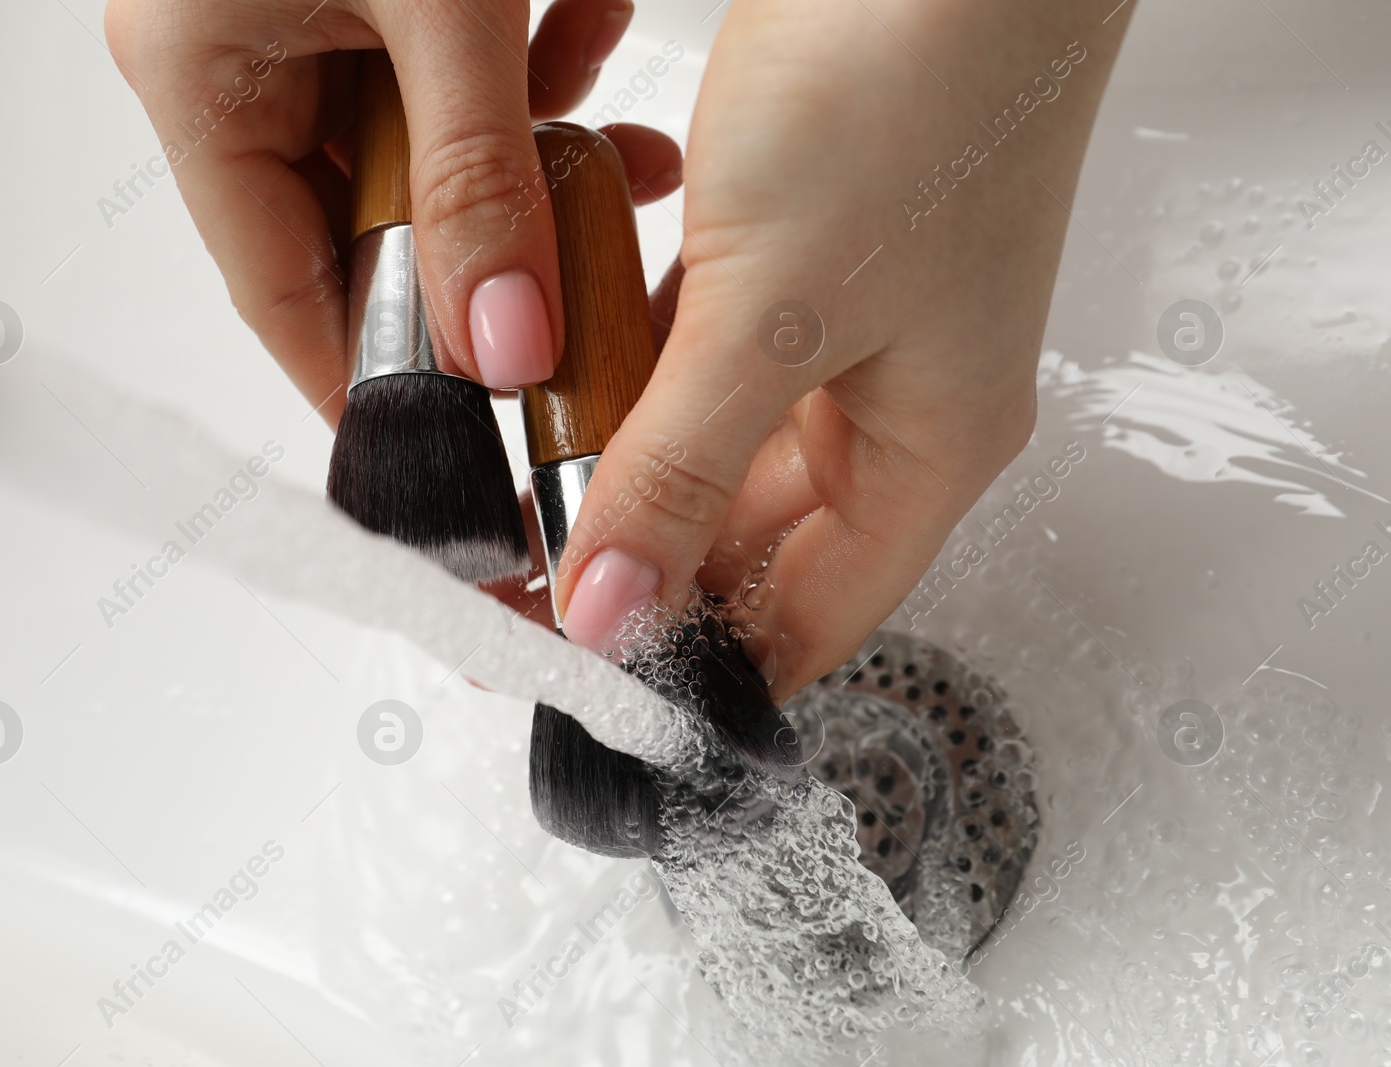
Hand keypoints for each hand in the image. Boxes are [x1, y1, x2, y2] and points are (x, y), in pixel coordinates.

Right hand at [103, 0, 681, 419]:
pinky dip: (529, 62)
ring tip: (611, 145)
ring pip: (418, 146)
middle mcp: (231, 50)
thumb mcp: (443, 5)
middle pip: (357, 221)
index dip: (367, 376)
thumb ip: (479, 180)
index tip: (456, 438)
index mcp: (199, 71)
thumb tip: (507, 340)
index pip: (276, 287)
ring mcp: (297, 10)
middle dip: (480, 246)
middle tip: (574, 283)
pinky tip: (582, 20)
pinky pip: (448, 65)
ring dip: (524, 148)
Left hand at [552, 0, 1133, 698]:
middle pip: (751, 538)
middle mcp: (895, 403)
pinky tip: (569, 358)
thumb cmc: (912, 92)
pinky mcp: (802, 250)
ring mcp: (848, 324)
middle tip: (519, 578)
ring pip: (715, 440)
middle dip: (639, 559)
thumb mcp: (771, 313)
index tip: (584, 688)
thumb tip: (612, 608)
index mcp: (927, 452)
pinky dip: (635, 358)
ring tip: (524, 481)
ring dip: (624, 454)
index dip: (697, 670)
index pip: (804, 622)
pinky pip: (703, 345)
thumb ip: (678, 467)